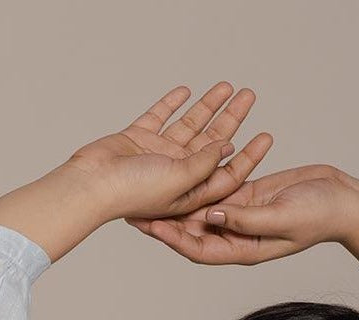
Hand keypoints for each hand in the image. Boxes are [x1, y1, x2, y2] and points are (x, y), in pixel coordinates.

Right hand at [66, 82, 274, 222]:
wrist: (92, 182)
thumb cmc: (132, 192)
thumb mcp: (179, 181)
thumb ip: (204, 164)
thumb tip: (227, 147)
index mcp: (190, 193)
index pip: (226, 174)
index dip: (249, 156)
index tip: (267, 136)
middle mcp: (176, 174)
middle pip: (212, 144)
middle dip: (232, 120)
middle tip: (250, 96)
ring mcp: (158, 155)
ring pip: (190, 126)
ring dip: (209, 106)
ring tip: (228, 87)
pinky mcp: (139, 139)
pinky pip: (160, 117)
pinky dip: (172, 104)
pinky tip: (187, 92)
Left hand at [123, 163, 358, 264]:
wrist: (342, 200)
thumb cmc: (319, 216)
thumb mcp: (280, 217)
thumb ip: (246, 219)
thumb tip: (211, 215)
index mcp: (242, 248)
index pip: (197, 247)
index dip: (171, 238)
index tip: (148, 225)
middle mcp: (236, 234)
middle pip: (191, 228)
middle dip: (164, 217)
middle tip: (136, 203)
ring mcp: (240, 214)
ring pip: (201, 205)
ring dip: (178, 194)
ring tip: (152, 180)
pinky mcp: (247, 193)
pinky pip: (218, 184)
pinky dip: (202, 175)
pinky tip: (181, 164)